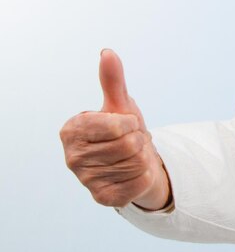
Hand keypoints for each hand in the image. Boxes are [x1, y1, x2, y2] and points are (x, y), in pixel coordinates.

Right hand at [59, 49, 170, 209]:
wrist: (135, 162)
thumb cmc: (124, 130)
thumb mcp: (120, 105)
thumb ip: (113, 80)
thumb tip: (107, 53)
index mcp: (72, 130)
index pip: (118, 125)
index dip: (131, 123)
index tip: (125, 125)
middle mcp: (72, 157)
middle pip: (130, 145)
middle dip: (140, 140)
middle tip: (132, 143)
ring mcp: (86, 180)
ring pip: (137, 163)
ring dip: (143, 157)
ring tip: (132, 157)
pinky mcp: (103, 198)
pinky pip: (140, 183)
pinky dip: (146, 176)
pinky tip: (135, 173)